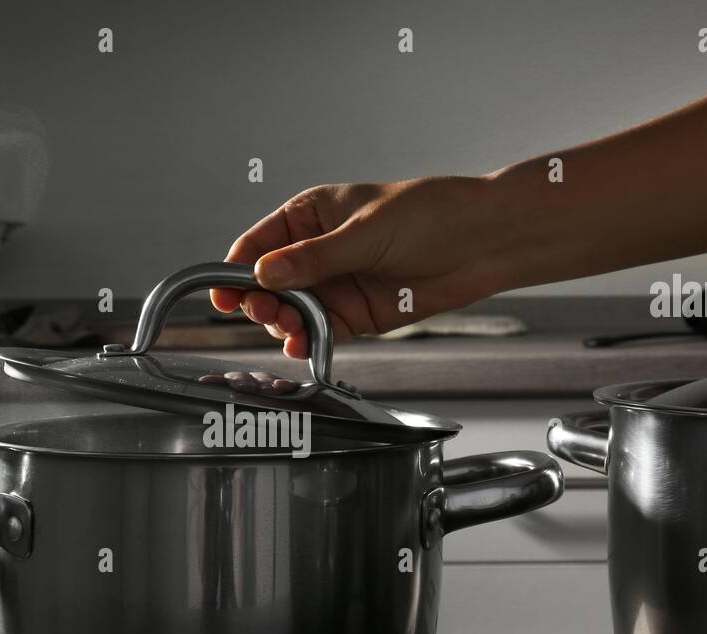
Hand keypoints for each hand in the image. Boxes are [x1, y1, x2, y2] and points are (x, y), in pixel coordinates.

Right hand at [210, 176, 499, 358]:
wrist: (481, 242)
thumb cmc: (429, 215)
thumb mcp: (364, 232)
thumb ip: (313, 259)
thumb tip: (265, 273)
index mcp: (310, 216)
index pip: (258, 244)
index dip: (236, 270)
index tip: (224, 294)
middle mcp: (316, 252)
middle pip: (268, 284)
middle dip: (260, 301)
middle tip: (264, 312)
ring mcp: (335, 285)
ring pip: (290, 312)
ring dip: (282, 323)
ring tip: (287, 328)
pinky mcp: (354, 315)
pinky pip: (318, 332)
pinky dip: (306, 341)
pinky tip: (300, 344)